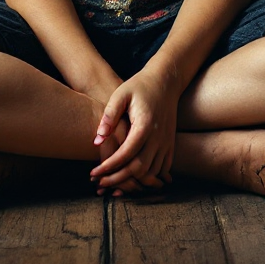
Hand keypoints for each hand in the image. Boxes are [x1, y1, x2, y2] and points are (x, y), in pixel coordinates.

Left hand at [89, 70, 178, 193]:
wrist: (165, 81)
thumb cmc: (139, 86)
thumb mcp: (121, 94)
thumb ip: (109, 116)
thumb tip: (97, 140)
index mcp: (145, 125)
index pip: (126, 154)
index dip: (109, 166)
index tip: (94, 172)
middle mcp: (158, 137)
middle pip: (139, 169)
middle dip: (118, 179)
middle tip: (100, 182)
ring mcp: (167, 142)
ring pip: (151, 172)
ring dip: (133, 181)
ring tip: (114, 182)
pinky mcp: (170, 144)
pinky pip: (162, 168)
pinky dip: (148, 177)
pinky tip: (133, 178)